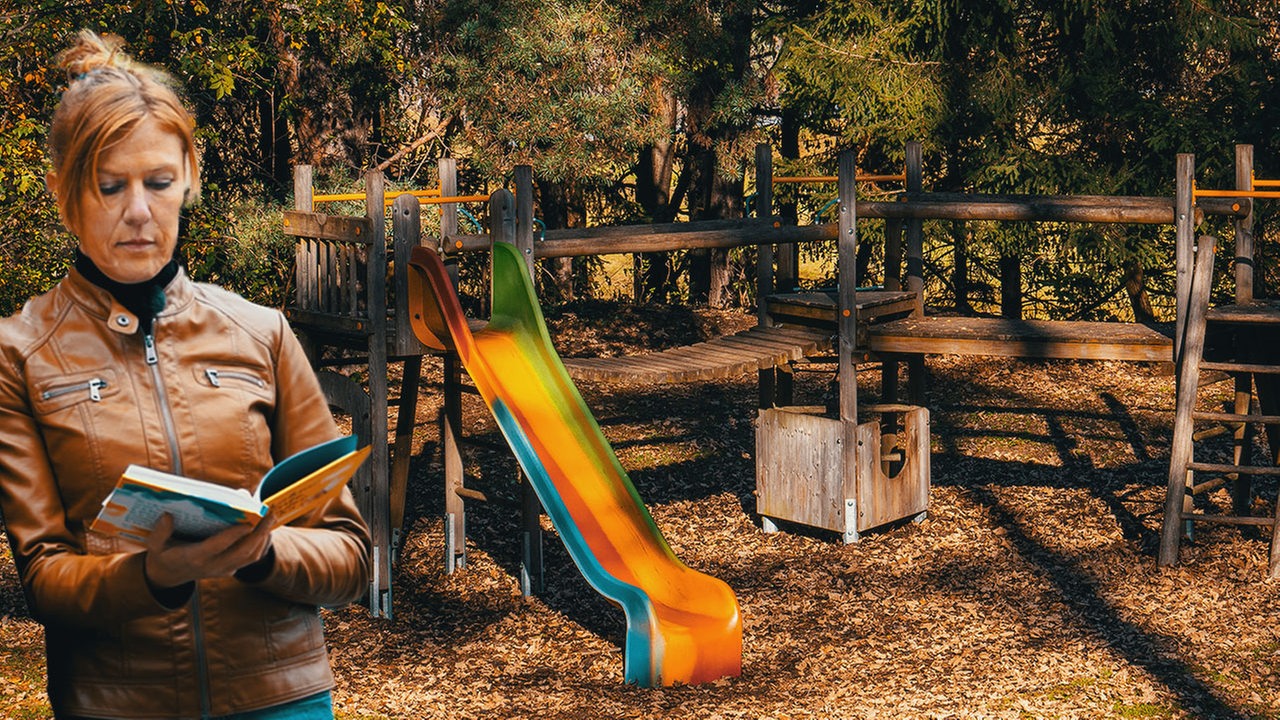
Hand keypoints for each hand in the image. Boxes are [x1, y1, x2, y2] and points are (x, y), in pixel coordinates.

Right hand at [144, 513, 274, 589]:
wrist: (168, 577)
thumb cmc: (163, 556)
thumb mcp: (154, 546)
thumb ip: (160, 532)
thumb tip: (167, 516)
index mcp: (194, 558)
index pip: (218, 546)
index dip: (233, 535)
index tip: (247, 521)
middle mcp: (212, 566)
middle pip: (243, 552)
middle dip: (259, 533)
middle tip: (269, 513)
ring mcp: (223, 570)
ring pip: (251, 557)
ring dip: (264, 538)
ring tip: (270, 517)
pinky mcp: (230, 570)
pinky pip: (251, 559)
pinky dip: (262, 544)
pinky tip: (266, 528)